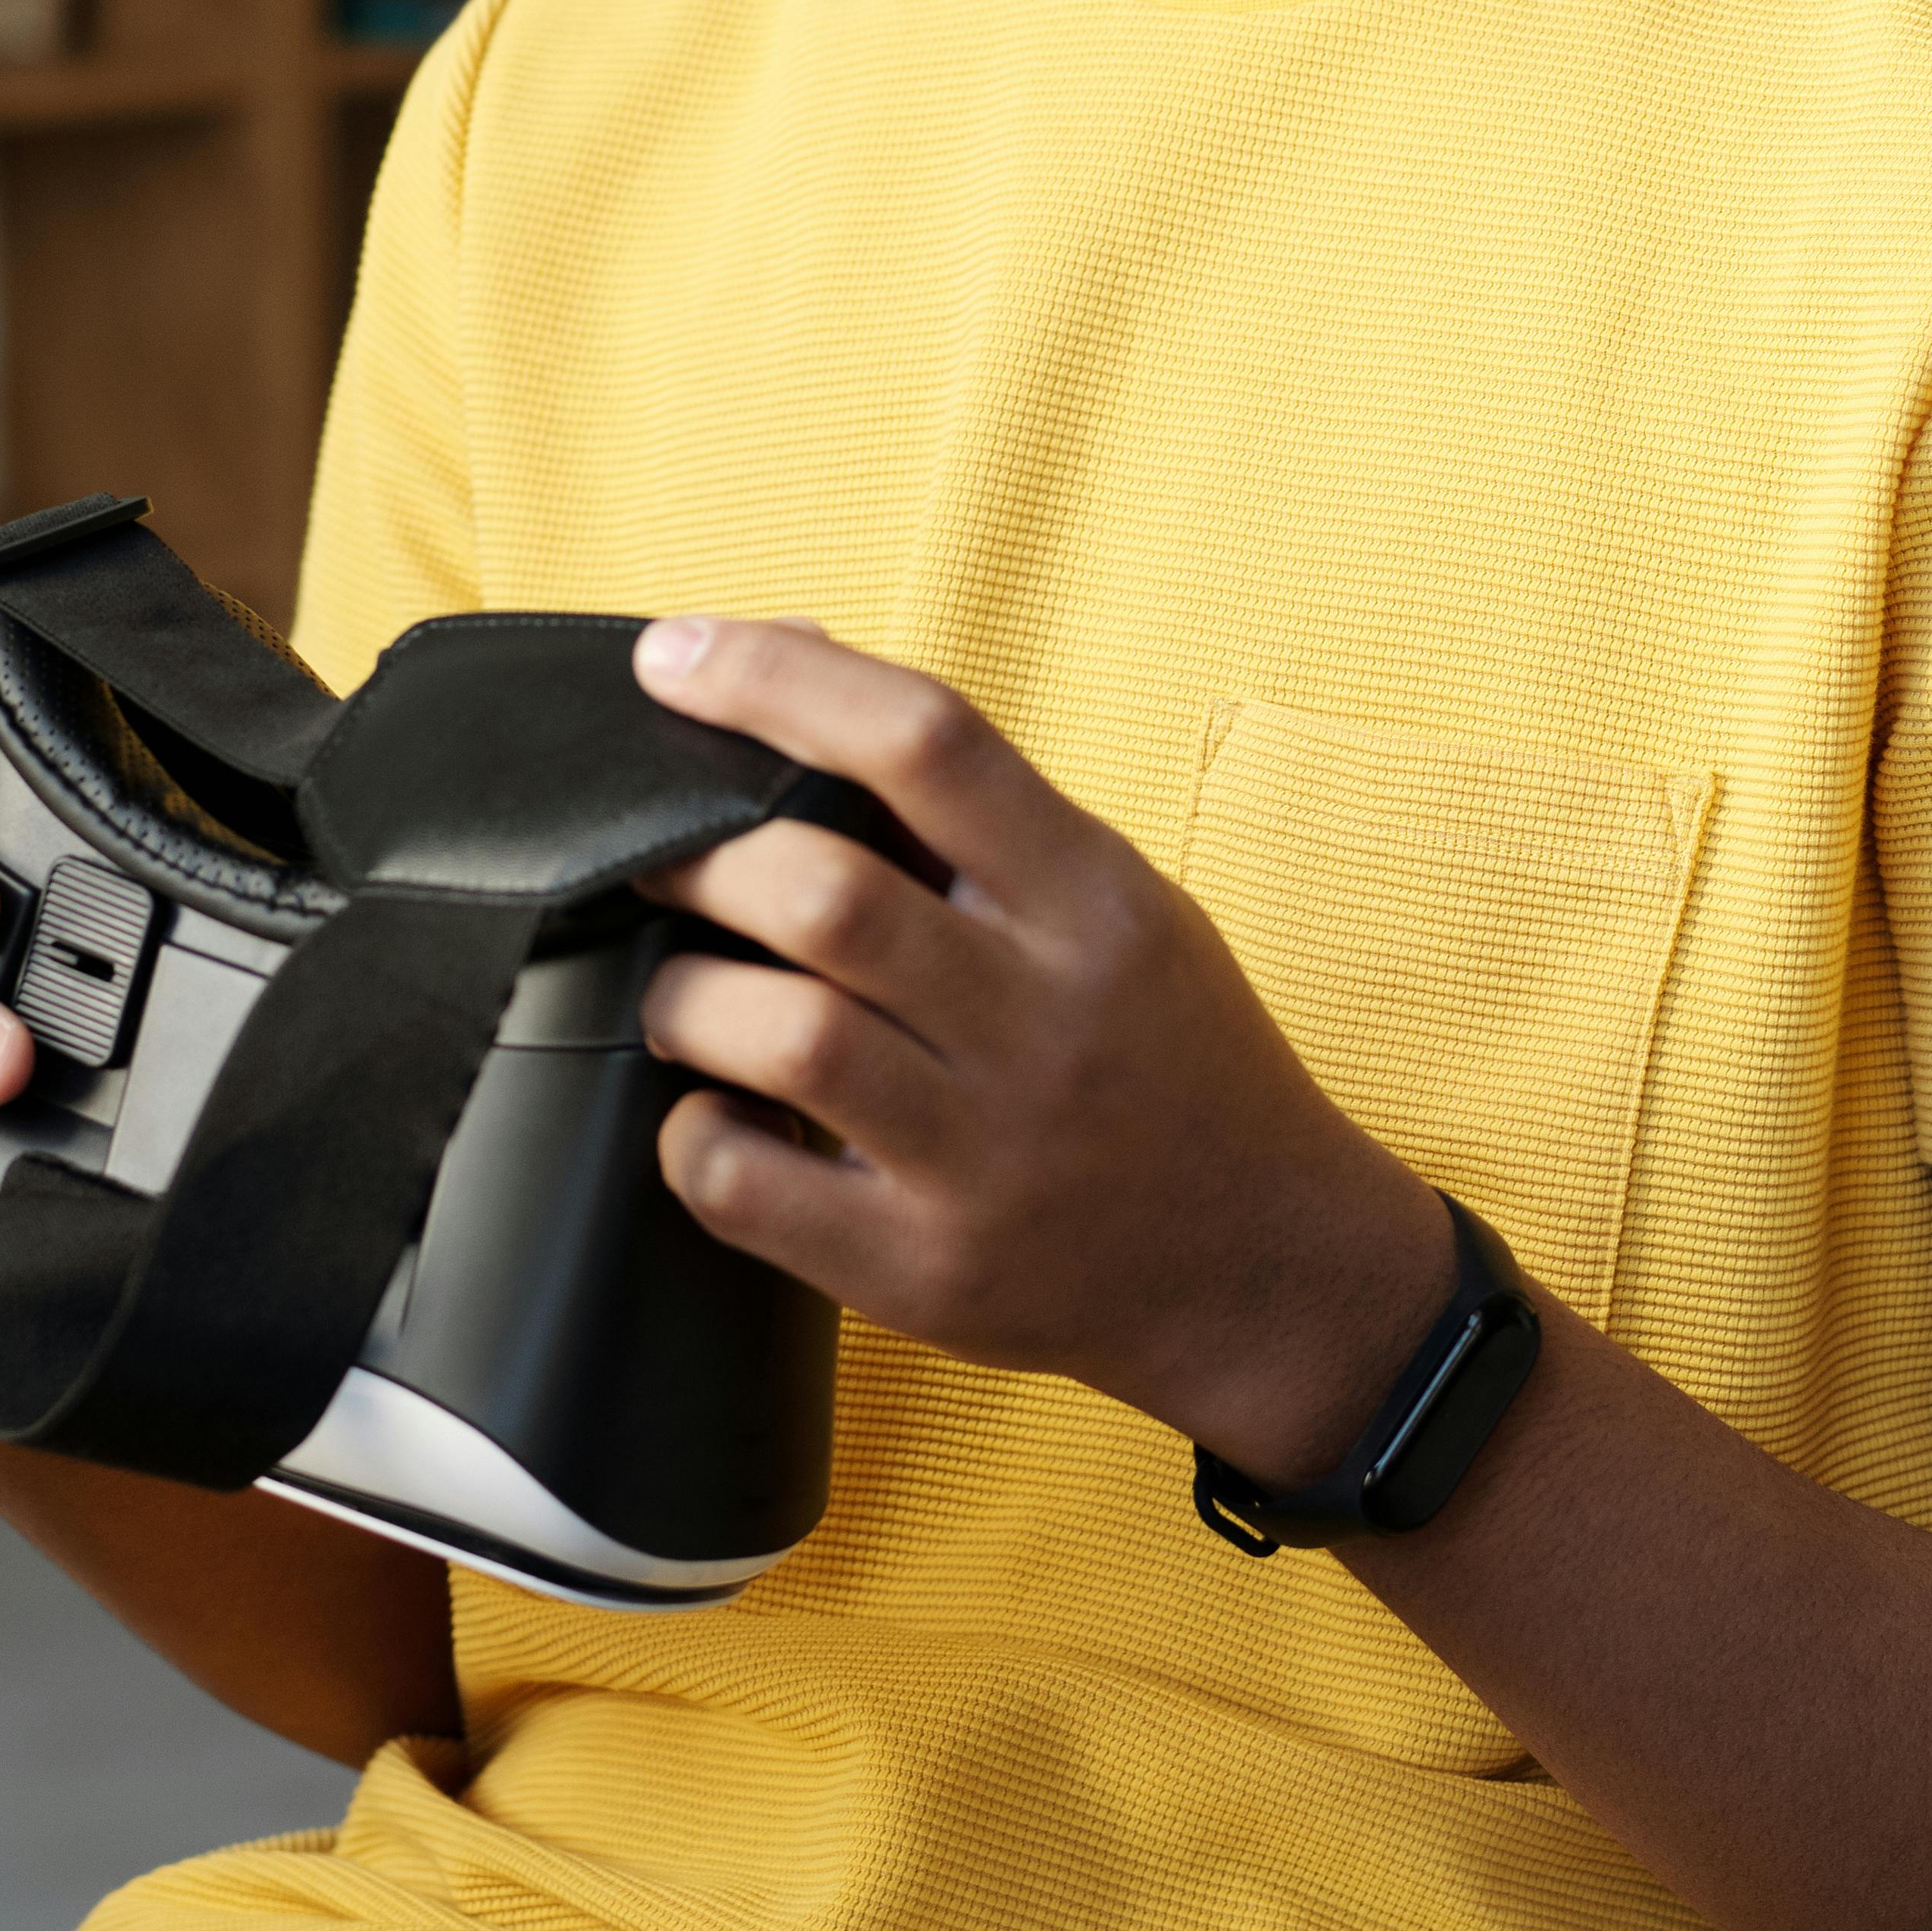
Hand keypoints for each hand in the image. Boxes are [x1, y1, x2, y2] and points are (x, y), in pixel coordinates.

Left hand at [633, 618, 1455, 1476]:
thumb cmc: (1170, 1062)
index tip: (675, 657)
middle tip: (656, 858)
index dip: (779, 681)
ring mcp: (989, 1158)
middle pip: (824, 893)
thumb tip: (790, 661)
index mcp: (1094, 903)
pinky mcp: (930, 1274)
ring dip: (686, 998)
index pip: (927, 741)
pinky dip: (695, 1137)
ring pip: (778, 1037)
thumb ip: (971, 805)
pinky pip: (749, 1188)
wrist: (1275, 1273)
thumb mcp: (1117, 908)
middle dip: (698, 858)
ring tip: (688, 994)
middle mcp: (1048, 1021)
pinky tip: (720, 1115)